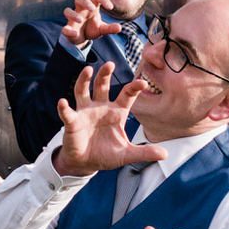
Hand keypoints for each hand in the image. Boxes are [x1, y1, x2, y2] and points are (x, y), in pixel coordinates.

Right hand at [52, 65, 166, 176]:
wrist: (86, 163)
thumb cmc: (106, 154)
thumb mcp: (127, 154)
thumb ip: (144, 152)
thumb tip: (165, 154)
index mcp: (116, 112)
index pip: (127, 95)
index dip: (134, 87)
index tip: (143, 83)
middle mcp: (100, 107)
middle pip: (102, 85)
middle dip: (105, 74)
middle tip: (110, 64)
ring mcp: (85, 112)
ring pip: (83, 91)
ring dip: (84, 80)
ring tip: (88, 70)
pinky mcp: (72, 122)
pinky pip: (67, 113)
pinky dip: (64, 108)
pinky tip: (62, 103)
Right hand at [59, 0, 126, 47]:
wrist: (82, 39)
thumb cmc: (92, 29)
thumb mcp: (102, 29)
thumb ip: (110, 28)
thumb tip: (119, 28)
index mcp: (91, 8)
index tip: (110, 8)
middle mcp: (81, 11)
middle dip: (85, 2)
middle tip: (92, 9)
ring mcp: (73, 19)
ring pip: (67, 10)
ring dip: (73, 14)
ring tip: (81, 20)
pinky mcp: (68, 29)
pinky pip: (64, 28)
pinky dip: (67, 30)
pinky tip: (74, 34)